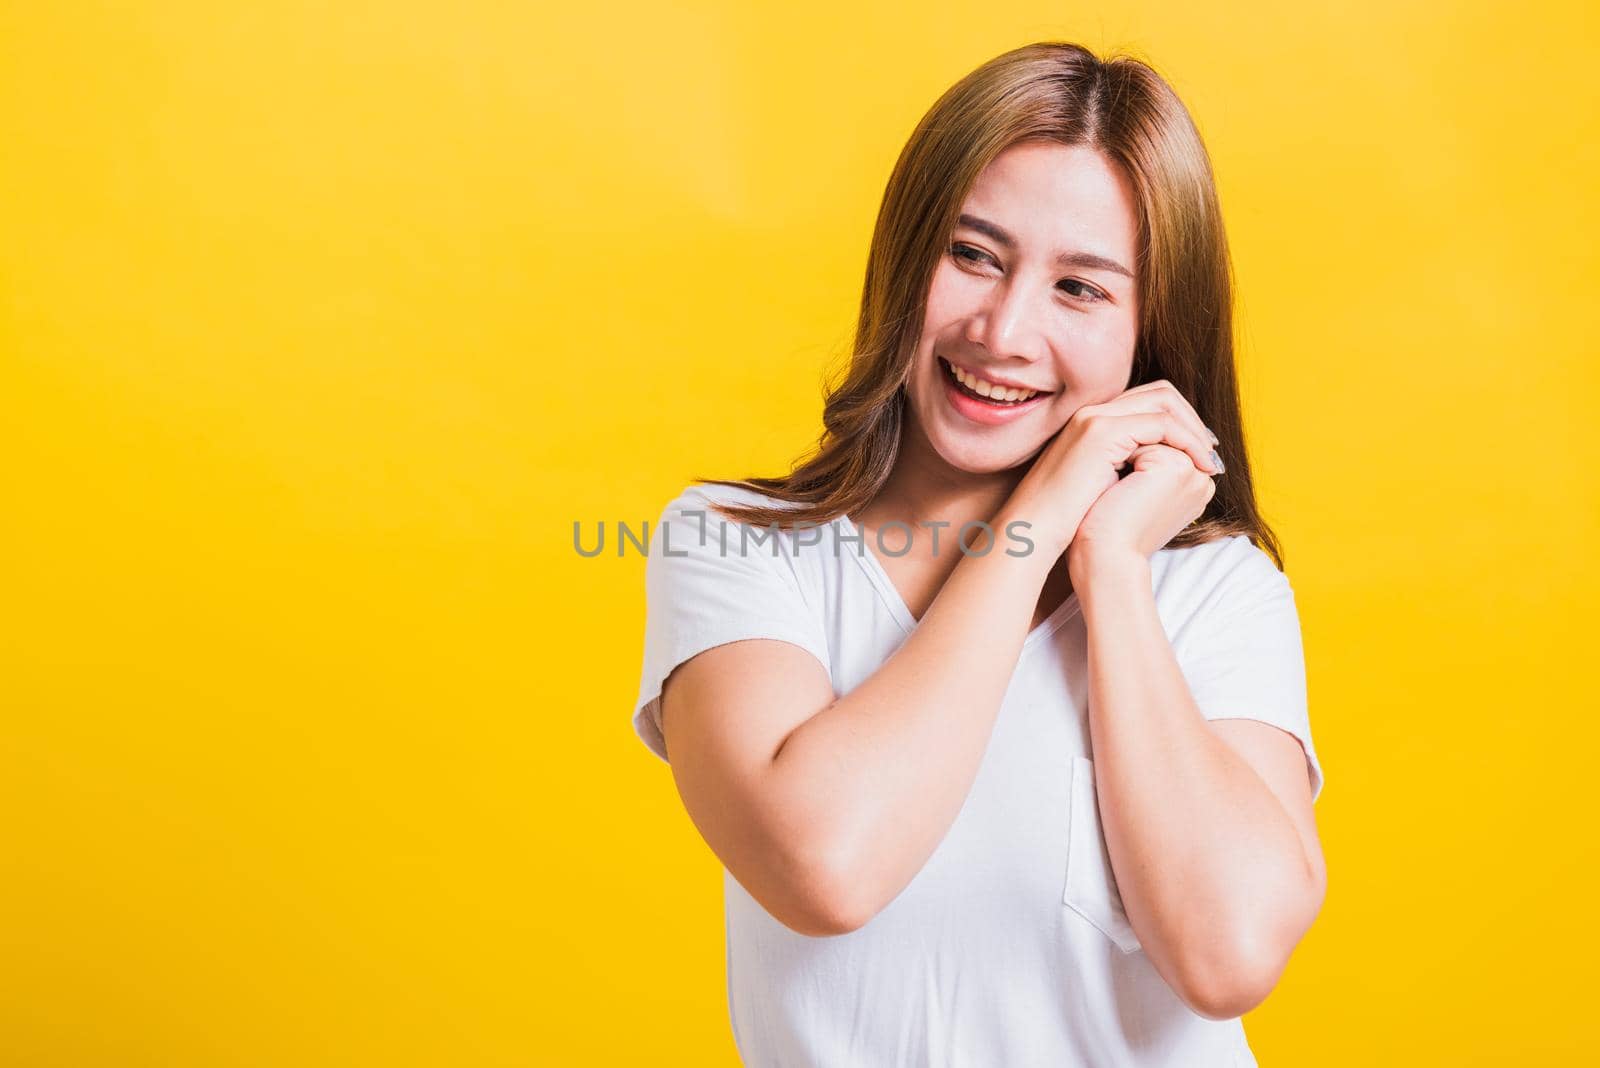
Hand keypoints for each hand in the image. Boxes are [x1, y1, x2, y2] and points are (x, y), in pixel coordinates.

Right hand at [1000, 380, 1221, 556]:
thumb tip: (1161, 473)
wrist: (1035, 530)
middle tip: (1210, 451)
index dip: (1180, 421)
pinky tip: (1198, 465)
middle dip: (1192, 420)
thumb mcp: (1102, 485)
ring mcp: (1096, 417)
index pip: (1148, 401)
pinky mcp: (1101, 431)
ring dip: (1194, 429)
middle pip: (1161, 393)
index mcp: (1091, 422)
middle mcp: (1093, 411)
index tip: (1200, 449)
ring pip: (1165, 402)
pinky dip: (1187, 442)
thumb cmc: (1066, 519)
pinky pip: (1161, 424)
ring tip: (1209, 460)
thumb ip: (1127, 468)